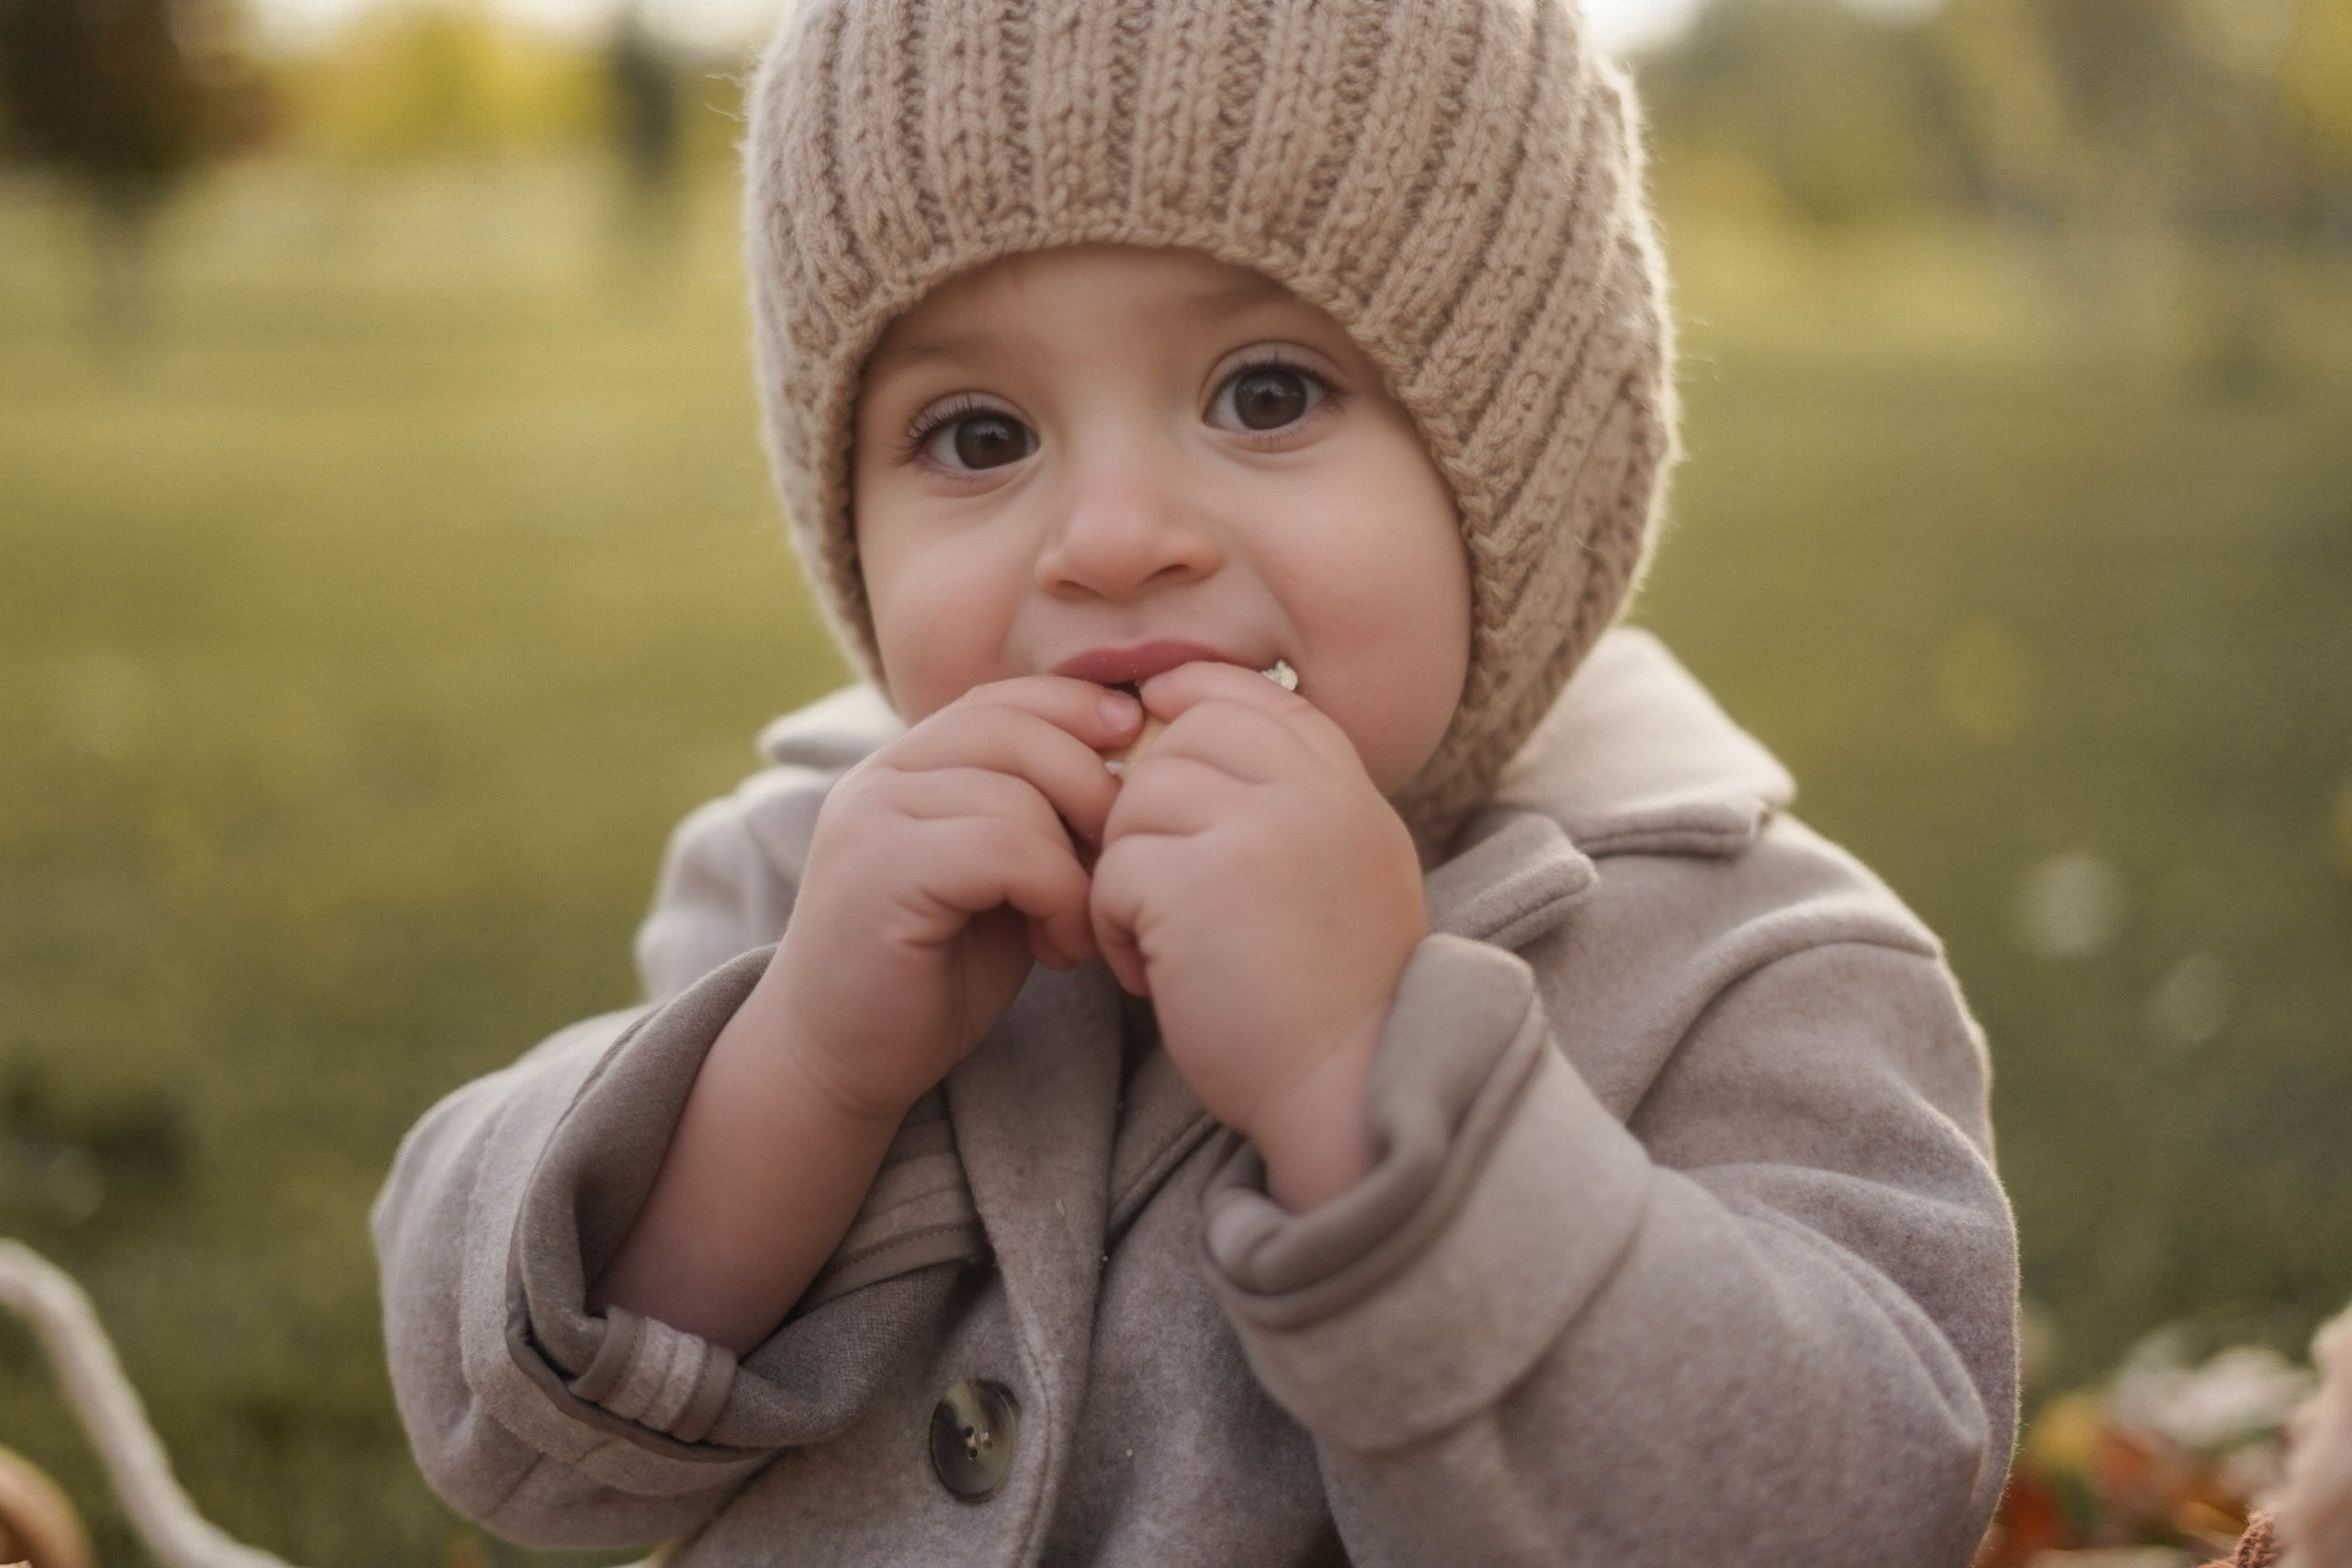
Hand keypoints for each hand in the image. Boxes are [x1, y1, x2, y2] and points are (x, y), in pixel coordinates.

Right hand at [761, 676, 1143, 1120]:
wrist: (837, 1064)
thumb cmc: (932, 977)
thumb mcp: (1000, 882)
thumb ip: (1040, 820)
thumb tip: (1132, 765)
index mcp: (908, 765)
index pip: (1005, 699)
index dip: (1080, 712)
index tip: (1139, 754)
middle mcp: (881, 774)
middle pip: (1017, 728)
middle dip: (1094, 788)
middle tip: (1119, 865)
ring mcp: (872, 816)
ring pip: (1020, 794)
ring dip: (1077, 866)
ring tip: (1077, 929)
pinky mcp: (879, 870)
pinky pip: (1004, 847)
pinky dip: (1056, 895)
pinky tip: (1056, 948)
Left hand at [1090, 662, 1425, 1207]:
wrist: (1350, 1093)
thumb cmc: (1335, 999)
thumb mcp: (1347, 871)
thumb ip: (1293, 800)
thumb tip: (1188, 721)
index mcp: (1349, 788)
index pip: (1254, 696)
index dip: (1193, 704)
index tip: (1157, 738)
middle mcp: (1312, 794)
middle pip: (1183, 738)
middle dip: (1149, 806)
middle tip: (1164, 886)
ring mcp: (1257, 831)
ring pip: (1136, 801)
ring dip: (1127, 873)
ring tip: (1164, 943)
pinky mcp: (1197, 884)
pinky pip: (1112, 868)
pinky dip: (1114, 926)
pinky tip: (1157, 978)